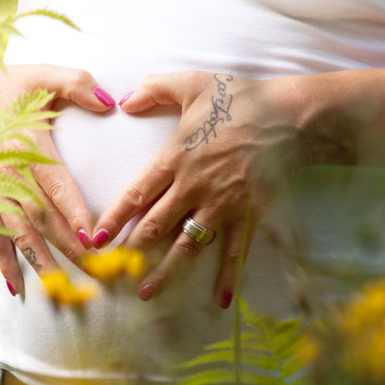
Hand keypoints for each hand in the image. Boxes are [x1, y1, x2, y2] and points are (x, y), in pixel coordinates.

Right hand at [0, 63, 116, 295]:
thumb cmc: (4, 85)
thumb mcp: (42, 75)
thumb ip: (78, 84)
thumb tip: (111, 103)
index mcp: (26, 144)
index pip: (55, 185)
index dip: (74, 212)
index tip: (93, 236)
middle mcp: (8, 173)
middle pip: (41, 217)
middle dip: (68, 247)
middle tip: (96, 272)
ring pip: (19, 233)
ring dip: (41, 262)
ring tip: (63, 289)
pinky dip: (3, 263)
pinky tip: (16, 289)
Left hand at [90, 71, 299, 307]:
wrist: (289, 117)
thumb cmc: (241, 98)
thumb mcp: (192, 83)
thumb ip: (154, 89)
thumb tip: (124, 100)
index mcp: (175, 158)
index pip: (136, 195)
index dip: (113, 219)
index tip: (95, 240)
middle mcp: (194, 187)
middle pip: (155, 226)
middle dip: (131, 250)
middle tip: (112, 271)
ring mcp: (221, 205)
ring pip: (187, 245)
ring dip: (165, 271)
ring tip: (146, 292)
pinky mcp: (248, 215)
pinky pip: (234, 251)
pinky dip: (228, 278)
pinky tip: (219, 301)